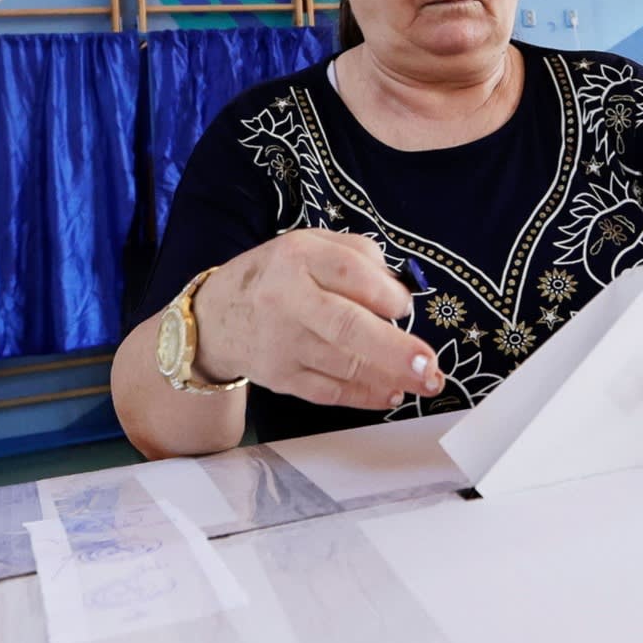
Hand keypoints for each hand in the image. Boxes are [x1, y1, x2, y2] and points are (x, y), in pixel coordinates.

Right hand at [193, 230, 443, 411]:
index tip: (404, 306)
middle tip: (427, 364)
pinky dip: (365, 396)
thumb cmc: (278, 277)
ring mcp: (282, 343)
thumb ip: (358, 255)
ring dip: (390, 377)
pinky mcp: (281, 377)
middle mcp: (287, 300)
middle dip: (394, 349)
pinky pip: (330, 391)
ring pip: (344, 364)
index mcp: (298, 258)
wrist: (216, 318)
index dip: (385, 292)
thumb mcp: (310, 246)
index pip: (349, 271)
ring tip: (425, 381)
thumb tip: (399, 291)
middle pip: (346, 326)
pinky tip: (392, 393)